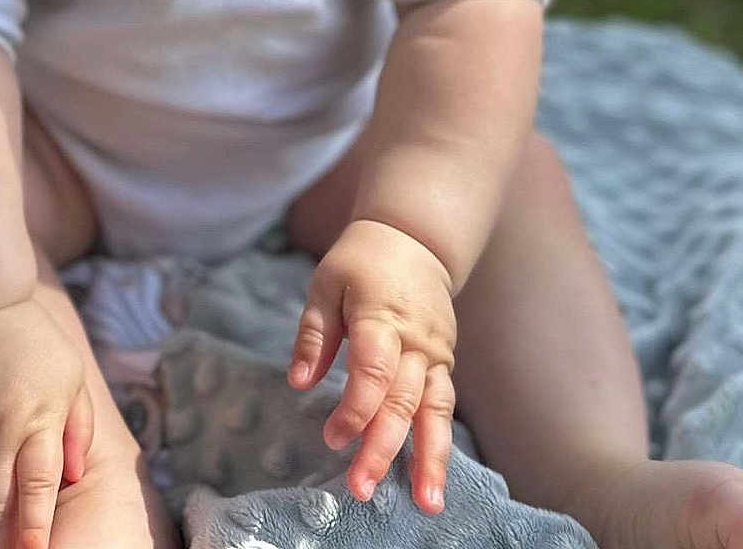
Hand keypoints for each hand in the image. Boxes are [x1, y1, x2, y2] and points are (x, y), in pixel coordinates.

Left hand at [287, 218, 455, 513]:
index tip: (332, 438)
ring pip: (435, 411)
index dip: (353, 411)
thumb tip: (297, 383)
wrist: (413, 239)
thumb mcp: (325, 284)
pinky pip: (444, 406)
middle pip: (402, 401)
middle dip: (383, 448)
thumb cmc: (360, 262)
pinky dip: (440, 442)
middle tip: (362, 489)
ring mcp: (436, 353)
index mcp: (381, 317)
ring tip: (427, 503)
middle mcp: (415, 341)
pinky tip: (434, 477)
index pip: (372, 373)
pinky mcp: (444, 362)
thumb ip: (313, 335)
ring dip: (430, 459)